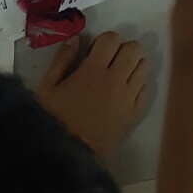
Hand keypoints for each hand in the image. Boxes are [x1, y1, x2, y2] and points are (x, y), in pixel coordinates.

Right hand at [36, 30, 148, 156]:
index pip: (112, 39)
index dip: (104, 41)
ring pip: (143, 66)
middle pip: (134, 49)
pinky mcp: (134, 113)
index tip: (94, 52)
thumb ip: (62, 59)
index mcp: (93, 71)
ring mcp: (128, 97)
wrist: (67, 154)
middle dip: (122, 49)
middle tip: (108, 61)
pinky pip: (145, 89)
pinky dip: (136, 86)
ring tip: (116, 76)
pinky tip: (121, 93)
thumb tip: (76, 38)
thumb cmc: (54, 118)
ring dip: (131, 65)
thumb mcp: (47, 87)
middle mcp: (116, 80)